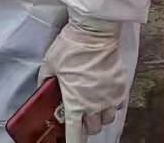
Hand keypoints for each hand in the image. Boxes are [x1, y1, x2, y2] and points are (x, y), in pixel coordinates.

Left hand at [39, 15, 128, 137]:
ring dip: (100, 116)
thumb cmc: (71, 47)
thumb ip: (45, 80)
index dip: (72, 142)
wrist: (95, 31)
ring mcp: (110, 96)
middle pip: (94, 129)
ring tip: (94, 105)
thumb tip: (42, 88)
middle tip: (80, 115)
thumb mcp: (50, 63)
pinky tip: (105, 95)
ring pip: (108, 119)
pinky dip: (112, 104)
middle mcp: (95, 104)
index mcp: (75, 102)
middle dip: (87, 125)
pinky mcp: (120, 86)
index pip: (75, 133)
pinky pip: (118, 104)